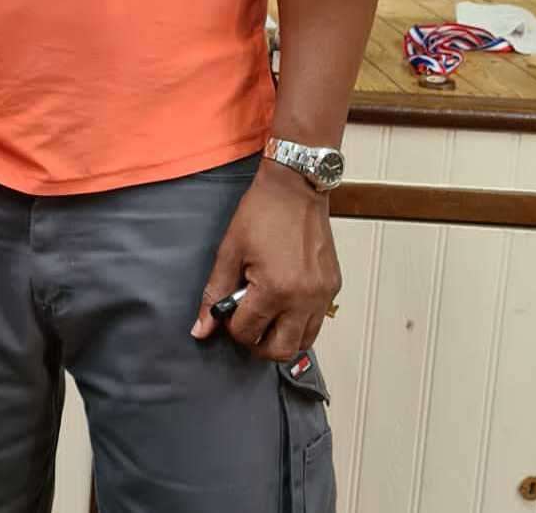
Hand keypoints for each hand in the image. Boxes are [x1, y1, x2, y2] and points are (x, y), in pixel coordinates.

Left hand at [191, 161, 340, 360]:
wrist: (295, 186)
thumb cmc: (263, 212)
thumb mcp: (230, 250)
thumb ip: (215, 293)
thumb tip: (202, 327)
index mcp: (275, 289)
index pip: (248, 332)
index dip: (231, 327)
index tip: (228, 313)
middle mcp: (303, 298)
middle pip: (280, 350)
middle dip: (257, 344)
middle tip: (246, 325)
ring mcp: (322, 294)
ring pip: (304, 342)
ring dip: (282, 338)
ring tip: (266, 317)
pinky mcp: (333, 286)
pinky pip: (318, 321)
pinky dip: (300, 322)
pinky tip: (284, 304)